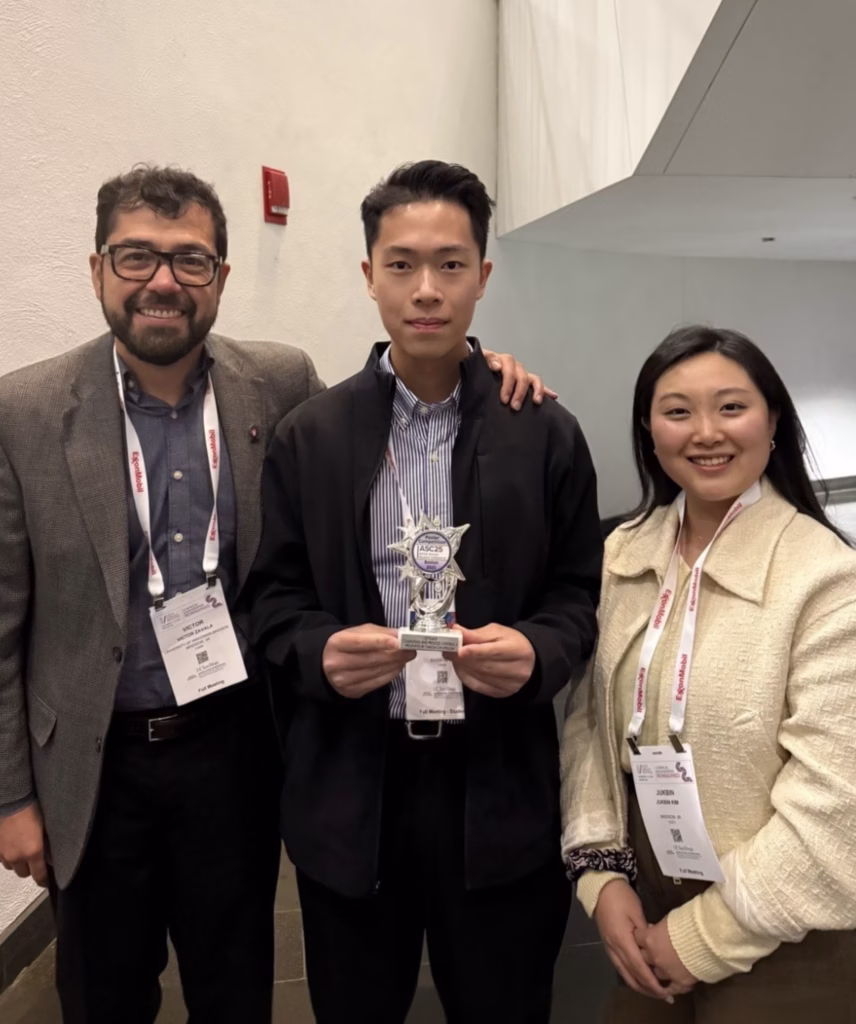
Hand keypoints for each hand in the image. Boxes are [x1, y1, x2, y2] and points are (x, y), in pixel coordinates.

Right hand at [0, 804, 47, 886]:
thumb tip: (51, 857)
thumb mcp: (45, 828)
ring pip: (11, 867)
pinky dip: (7, 855)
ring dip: (17, 862)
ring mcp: (3, 854)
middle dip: (30, 869)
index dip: (44, 880)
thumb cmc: (31, 810)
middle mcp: (17, 857)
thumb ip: (47, 845)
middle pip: (24, 874)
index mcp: (33, 852)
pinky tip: (12, 845)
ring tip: (22, 850)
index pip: (39, 875)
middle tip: (35, 859)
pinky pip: (2, 858)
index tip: (46, 881)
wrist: (12, 800)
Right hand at [322, 624, 414, 697]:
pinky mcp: (351, 692)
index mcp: (336, 643)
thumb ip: (379, 632)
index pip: (360, 643)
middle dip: (395, 654)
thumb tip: (400, 635)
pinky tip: (397, 667)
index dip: (380, 642)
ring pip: (375, 672)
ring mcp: (343, 680)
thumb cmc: (346, 645)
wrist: (325, 664)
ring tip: (406, 657)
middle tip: (411, 649)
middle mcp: (336, 663)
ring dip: (395, 665)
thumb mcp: (358, 632)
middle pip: (371, 659)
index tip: (399, 641)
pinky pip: (376, 684)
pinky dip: (390, 675)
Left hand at [445, 624, 534, 697]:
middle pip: (486, 666)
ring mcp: (511, 685)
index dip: (476, 652)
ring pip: (481, 678)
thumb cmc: (512, 642)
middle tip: (448, 650)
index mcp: (519, 651)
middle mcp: (518, 671)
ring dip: (463, 667)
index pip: (495, 653)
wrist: (529, 660)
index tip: (460, 650)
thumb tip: (456, 631)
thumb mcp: (498, 632)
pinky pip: (479, 687)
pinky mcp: (503, 694)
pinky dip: (466, 678)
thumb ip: (477, 634)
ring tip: (453, 657)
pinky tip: (460, 668)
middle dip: (464, 659)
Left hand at [481, 348, 557, 409]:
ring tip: (536, 402)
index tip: (503, 398)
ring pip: (533, 379)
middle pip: (522, 376)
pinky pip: (537, 385)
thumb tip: (497, 366)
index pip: (509, 368)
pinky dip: (546, 390)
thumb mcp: (478, 361)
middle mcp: (514, 367)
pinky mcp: (525, 381)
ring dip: (536, 391)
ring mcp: (521, 374)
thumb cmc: (478, 368)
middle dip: (519, 392)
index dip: (508, 383)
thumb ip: (486, 360)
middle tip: (514, 406)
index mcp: (502, 361)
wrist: (477, 371)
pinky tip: (553, 396)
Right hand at [594, 879, 681, 1000]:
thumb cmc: (621, 897)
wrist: (601, 888)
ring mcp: (609, 949)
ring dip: (639, 985)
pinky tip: (641, 978)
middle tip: (664, 996)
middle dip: (647, 989)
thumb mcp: (637, 912)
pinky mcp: (609, 946)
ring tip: (655, 991)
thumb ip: (646, 934)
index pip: (638, 968)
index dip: (651, 982)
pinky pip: (621, 967)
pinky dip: (632, 976)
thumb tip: (655, 949)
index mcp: (621, 940)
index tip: (664, 991)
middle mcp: (614, 949)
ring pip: (625, 974)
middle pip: (631, 976)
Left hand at [635, 917, 696, 991]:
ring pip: (655, 973)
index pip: (637, 937)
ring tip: (664, 965)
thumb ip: (657, 927)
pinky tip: (668, 987)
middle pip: (643, 957)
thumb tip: (651, 928)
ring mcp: (666, 971)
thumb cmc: (687, 923)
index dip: (640, 936)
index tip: (643, 934)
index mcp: (649, 939)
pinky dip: (669, 987)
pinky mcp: (679, 982)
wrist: (706, 938)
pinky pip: (671, 988)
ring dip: (659, 968)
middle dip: (646, 953)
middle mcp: (654, 957)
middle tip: (652, 950)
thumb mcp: (668, 919)